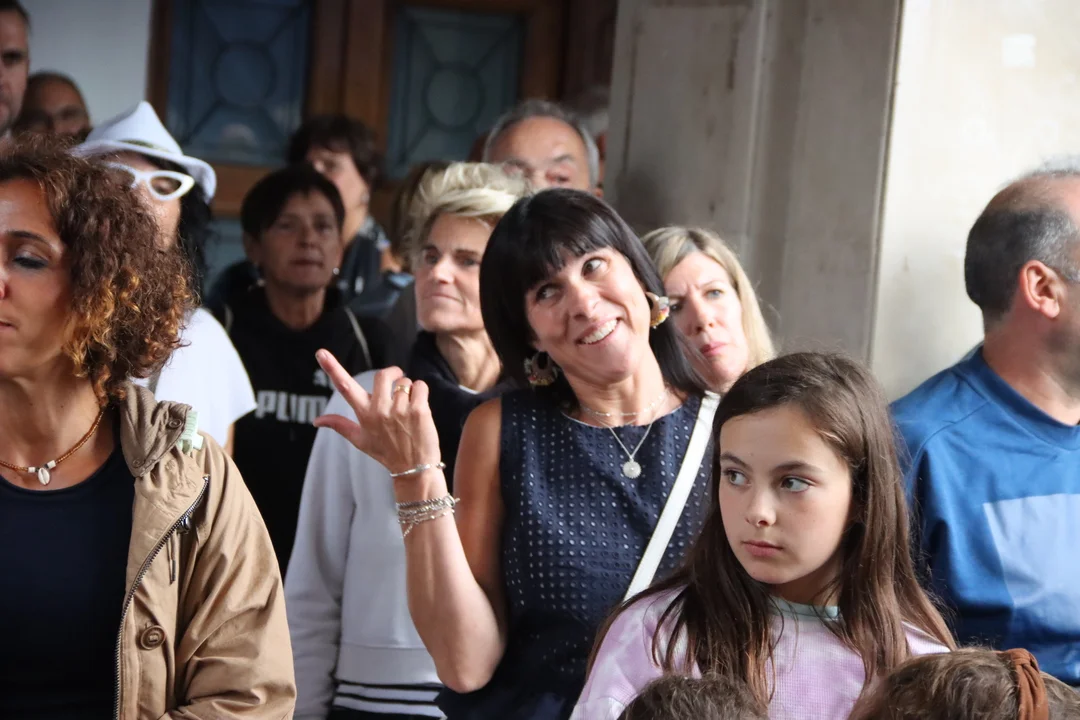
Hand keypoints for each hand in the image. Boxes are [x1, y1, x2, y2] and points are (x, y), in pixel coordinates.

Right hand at [313, 349, 442, 475]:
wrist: (414, 468)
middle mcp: (379, 410)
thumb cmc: (386, 453)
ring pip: (405, 382)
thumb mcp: (360, 440)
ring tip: (408, 409)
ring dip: (408, 390)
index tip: (320, 353)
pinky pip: (420, 386)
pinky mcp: (419, 410)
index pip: (345, 387)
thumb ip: (340, 425)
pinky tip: (419, 408)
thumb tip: (316, 421)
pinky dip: (421, 392)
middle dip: (392, 374)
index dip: (332, 368)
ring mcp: (399, 410)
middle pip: (383, 375)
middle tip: (397, 379)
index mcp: (364, 415)